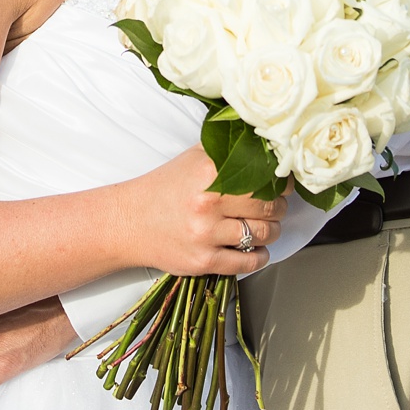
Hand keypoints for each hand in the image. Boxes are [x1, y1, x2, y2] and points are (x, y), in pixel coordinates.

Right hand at [117, 146, 286, 277]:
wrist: (127, 222)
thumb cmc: (163, 189)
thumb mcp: (193, 158)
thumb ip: (226, 149)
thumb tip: (265, 147)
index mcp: (209, 172)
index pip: (265, 176)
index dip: (281, 182)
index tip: (282, 185)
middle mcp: (208, 202)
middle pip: (269, 206)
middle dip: (279, 208)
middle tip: (275, 207)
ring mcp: (206, 234)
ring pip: (263, 234)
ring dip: (272, 232)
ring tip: (266, 227)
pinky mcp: (203, 261)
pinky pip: (247, 262)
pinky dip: (260, 257)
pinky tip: (258, 250)